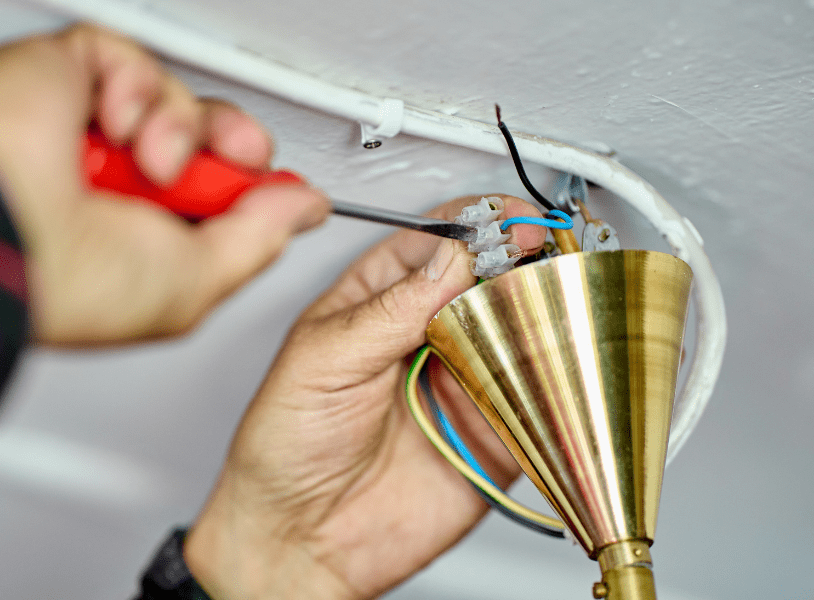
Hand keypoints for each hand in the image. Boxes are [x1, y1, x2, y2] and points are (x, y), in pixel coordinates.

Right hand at [0, 24, 328, 345]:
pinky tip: (111, 128)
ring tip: (152, 161)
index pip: (214, 188)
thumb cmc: (78, 283)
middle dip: (236, 143)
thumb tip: (306, 208)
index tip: (276, 181)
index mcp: (146, 230)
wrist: (4, 240)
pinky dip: (135, 90)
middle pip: (205, 133)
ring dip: (180, 127)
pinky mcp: (59, 78)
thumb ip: (260, 238)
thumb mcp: (198, 281)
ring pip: (173, 94)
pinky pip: (127, 56)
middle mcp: (120, 180)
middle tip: (239, 156)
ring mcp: (90, 130)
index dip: (251, 178)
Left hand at [185, 195, 547, 598]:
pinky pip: (537, 399)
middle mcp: (425, 333)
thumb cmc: (284, 446)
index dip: (479, 224)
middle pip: (490, 279)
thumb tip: (451, 258)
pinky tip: (552, 371)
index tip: (511, 223)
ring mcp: (461, 380)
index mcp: (378, 299)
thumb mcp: (323, 362)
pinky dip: (555, 383)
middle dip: (521, 264)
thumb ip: (389, 311)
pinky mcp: (491, 434)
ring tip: (547, 314)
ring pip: (520, 332)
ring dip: (542, 317)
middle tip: (541, 262)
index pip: (438, 240)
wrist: (299, 541)